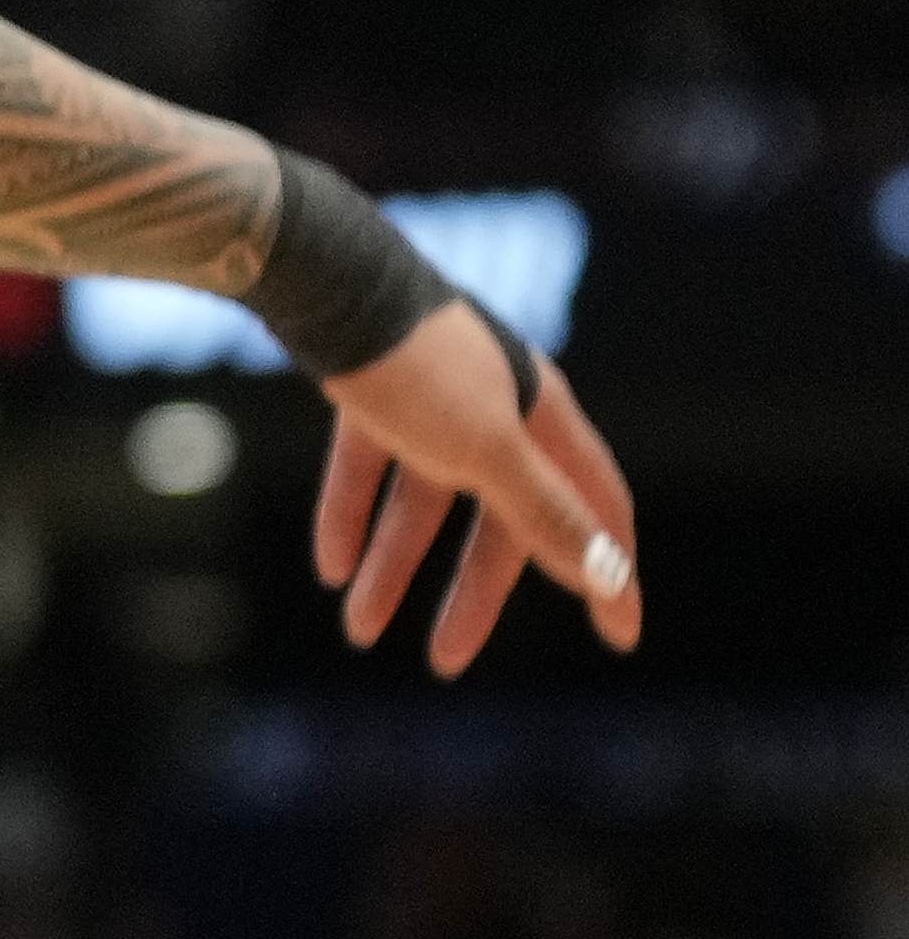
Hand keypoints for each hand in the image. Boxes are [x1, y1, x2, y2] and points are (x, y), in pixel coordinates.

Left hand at [311, 300, 641, 675]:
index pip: (596, 507)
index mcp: (542, 417)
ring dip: (392, 565)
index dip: (612, 572)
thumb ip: (546, 513)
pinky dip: (350, 514)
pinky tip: (328, 568)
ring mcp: (429, 397)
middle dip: (471, 592)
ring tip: (355, 629)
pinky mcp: (368, 386)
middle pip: (498, 520)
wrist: (319, 277)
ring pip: (421, 500)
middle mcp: (494, 406)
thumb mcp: (486, 450)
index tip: (620, 638)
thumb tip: (611, 576)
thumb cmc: (413, 364)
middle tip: (444, 661)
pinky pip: (367, 466)